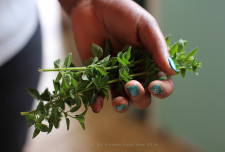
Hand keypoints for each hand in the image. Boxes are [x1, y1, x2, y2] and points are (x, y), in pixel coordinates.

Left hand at [59, 0, 175, 112]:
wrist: (92, 5)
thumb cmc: (122, 13)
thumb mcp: (145, 26)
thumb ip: (158, 47)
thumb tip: (173, 71)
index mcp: (149, 61)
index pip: (162, 83)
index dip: (162, 89)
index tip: (154, 85)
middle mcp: (134, 71)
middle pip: (143, 96)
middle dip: (140, 97)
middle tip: (132, 85)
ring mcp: (115, 75)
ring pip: (123, 99)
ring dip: (123, 105)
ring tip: (119, 101)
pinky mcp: (97, 75)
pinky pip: (99, 94)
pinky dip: (99, 103)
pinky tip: (98, 105)